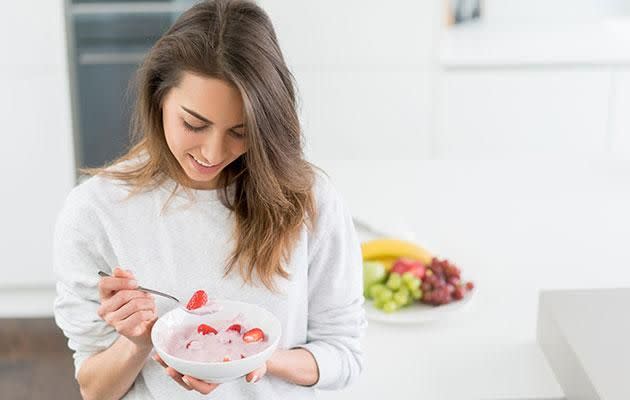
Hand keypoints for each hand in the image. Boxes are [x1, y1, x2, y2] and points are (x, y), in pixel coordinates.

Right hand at [97, 267, 156, 349]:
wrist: (144, 330)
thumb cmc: (138, 309)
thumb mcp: (133, 290)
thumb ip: (126, 278)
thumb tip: (118, 269)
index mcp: (105, 297)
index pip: (104, 283)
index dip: (121, 281)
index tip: (135, 283)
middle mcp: (104, 309)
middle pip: (123, 294)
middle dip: (141, 294)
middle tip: (149, 296)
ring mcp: (111, 320)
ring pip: (133, 304)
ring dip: (148, 303)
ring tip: (150, 306)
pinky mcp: (121, 329)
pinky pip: (139, 315)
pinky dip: (149, 312)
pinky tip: (149, 314)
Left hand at [151, 352, 266, 392]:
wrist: (251, 346)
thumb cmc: (252, 358)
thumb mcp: (258, 363)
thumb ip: (257, 370)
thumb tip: (252, 378)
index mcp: (218, 378)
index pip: (206, 387)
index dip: (197, 383)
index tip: (189, 376)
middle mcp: (206, 374)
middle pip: (188, 381)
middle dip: (177, 376)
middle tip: (170, 368)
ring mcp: (199, 364)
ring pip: (180, 370)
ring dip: (168, 365)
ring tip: (159, 358)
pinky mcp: (194, 353)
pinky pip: (179, 357)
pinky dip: (169, 354)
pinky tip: (161, 347)